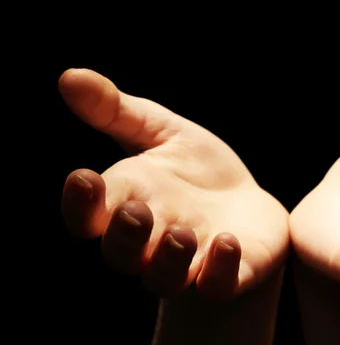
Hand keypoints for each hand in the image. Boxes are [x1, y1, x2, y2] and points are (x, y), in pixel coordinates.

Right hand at [59, 69, 288, 299]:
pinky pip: (218, 285)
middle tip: (135, 211)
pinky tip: (227, 242)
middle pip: (120, 253)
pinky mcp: (229, 274)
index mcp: (128, 203)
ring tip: (182, 233)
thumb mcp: (163, 132)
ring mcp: (190, 263)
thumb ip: (118, 112)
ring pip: (162, 277)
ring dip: (167, 258)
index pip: (90, 214)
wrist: (247, 204)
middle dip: (124, 235)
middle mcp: (150, 241)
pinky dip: (220, 270)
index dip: (81, 202)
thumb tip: (69, 76)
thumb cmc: (198, 169)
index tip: (83, 177)